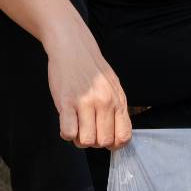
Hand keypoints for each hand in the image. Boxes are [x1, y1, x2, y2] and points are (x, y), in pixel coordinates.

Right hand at [43, 18, 131, 149]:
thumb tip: (117, 135)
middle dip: (95, 141)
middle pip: (104, 141)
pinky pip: (68, 132)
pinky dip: (66, 133)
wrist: (72, 47)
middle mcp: (105, 103)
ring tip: (76, 125)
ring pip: (86, 141)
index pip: (124, 136)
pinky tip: (67, 122)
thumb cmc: (92, 68)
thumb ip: (116, 109)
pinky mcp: (66, 102)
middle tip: (87, 129)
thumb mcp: (113, 87)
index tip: (105, 140)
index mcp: (118, 100)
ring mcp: (86, 102)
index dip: (114, 144)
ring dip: (79, 138)